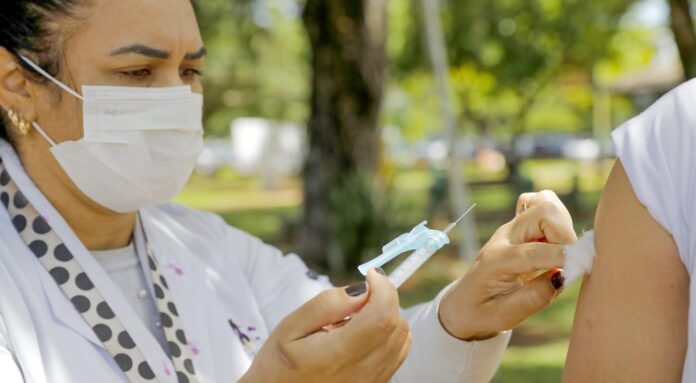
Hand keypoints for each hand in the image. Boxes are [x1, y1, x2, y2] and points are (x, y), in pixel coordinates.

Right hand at [240, 269, 411, 382]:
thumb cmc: (278, 365)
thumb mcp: (290, 328)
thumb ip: (327, 305)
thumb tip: (362, 288)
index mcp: (338, 355)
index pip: (383, 316)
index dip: (384, 288)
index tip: (371, 275)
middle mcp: (362, 372)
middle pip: (397, 325)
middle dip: (384, 300)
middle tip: (358, 297)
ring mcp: (372, 382)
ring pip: (403, 339)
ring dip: (387, 317)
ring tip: (355, 319)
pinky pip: (397, 354)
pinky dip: (388, 335)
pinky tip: (362, 334)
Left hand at [439, 190, 576, 339]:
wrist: (464, 303)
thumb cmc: (482, 311)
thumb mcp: (504, 316)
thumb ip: (534, 298)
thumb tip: (562, 277)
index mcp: (496, 260)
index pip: (535, 251)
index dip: (563, 257)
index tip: (582, 269)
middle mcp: (505, 237)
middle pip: (544, 210)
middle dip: (566, 233)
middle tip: (569, 260)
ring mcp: (512, 228)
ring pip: (545, 201)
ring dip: (563, 224)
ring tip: (561, 251)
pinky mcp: (521, 226)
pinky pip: (542, 206)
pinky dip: (559, 220)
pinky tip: (556, 243)